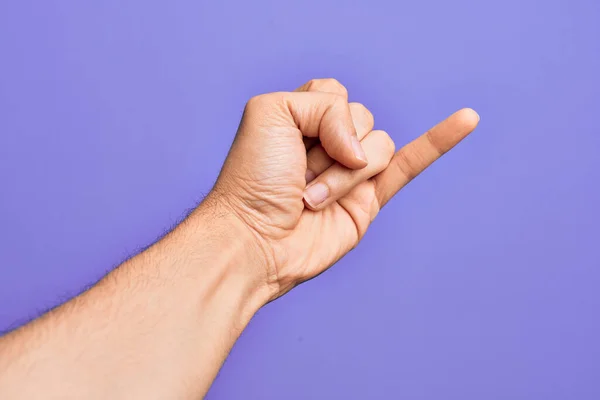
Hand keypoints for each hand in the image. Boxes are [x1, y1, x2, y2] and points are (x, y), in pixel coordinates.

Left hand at [211, 79, 478, 299]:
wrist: (254, 238)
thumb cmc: (252, 179)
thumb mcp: (272, 112)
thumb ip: (325, 103)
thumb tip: (363, 149)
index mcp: (303, 121)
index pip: (335, 92)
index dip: (323, 111)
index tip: (293, 138)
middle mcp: (329, 144)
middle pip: (361, 117)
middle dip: (331, 145)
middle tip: (297, 174)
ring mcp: (352, 173)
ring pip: (380, 146)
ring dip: (344, 174)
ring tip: (311, 199)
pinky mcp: (370, 201)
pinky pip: (411, 165)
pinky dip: (440, 141)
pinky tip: (467, 120)